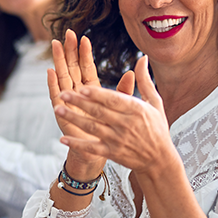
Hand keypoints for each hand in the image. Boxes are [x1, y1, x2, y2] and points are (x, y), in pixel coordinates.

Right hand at [48, 29, 109, 179]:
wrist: (99, 155)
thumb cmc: (111, 132)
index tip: (83, 37)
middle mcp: (77, 94)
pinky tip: (50, 72)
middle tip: (67, 33)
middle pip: (72, 68)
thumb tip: (133, 71)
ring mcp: (68, 103)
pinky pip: (56, 97)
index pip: (86, 67)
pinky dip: (52, 84)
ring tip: (56, 46)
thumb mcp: (122, 109)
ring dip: (58, 62)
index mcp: (92, 91)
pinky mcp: (62, 114)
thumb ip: (124, 91)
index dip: (84, 53)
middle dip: (70, 51)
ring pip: (62, 77)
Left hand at [55, 55, 178, 177]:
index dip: (97, 94)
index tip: (82, 87)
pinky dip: (77, 144)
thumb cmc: (157, 127)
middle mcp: (126, 125)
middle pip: (99, 112)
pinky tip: (63, 138)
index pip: (113, 100)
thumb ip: (144, 80)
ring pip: (92, 128)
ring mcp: (118, 140)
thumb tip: (143, 57)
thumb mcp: (155, 102)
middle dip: (79, 103)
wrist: (160, 160)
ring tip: (58, 109)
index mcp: (136, 110)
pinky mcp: (112, 153)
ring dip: (74, 119)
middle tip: (62, 94)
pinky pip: (92, 148)